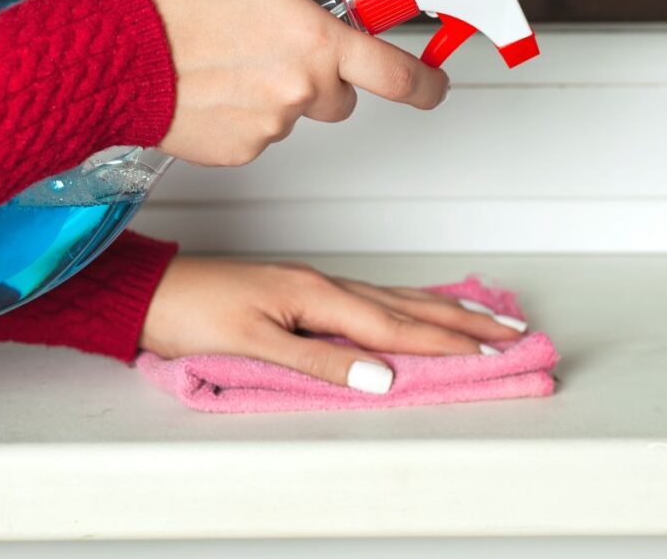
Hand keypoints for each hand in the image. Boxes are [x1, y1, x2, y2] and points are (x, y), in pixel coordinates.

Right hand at [136, 0, 449, 166]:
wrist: (116, 57)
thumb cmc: (174, 6)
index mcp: (314, 41)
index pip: (397, 75)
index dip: (424, 82)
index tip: (432, 83)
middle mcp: (301, 90)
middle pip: (342, 98)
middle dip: (324, 78)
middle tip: (282, 51)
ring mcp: (273, 127)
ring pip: (297, 115)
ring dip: (278, 94)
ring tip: (230, 65)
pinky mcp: (244, 152)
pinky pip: (261, 135)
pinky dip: (247, 116)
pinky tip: (214, 90)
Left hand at [139, 258, 526, 393]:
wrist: (154, 292)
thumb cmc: (194, 315)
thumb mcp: (254, 344)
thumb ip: (319, 363)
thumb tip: (379, 380)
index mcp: (318, 297)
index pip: (396, 327)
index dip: (447, 344)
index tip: (492, 354)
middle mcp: (327, 286)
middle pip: (410, 307)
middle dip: (464, 323)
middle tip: (512, 335)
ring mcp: (320, 286)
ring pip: (397, 299)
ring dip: (444, 310)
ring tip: (484, 319)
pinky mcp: (309, 291)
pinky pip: (375, 296)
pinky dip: (410, 302)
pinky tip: (419, 305)